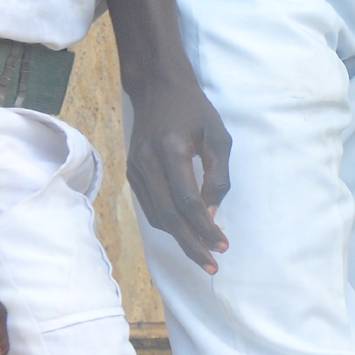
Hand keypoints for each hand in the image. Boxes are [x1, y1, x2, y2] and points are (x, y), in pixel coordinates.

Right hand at [127, 74, 230, 272]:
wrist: (157, 88)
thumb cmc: (195, 111)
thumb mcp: (219, 137)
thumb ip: (218, 177)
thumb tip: (212, 213)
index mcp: (169, 151)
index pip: (187, 202)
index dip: (205, 228)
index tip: (223, 246)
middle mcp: (145, 163)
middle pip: (168, 216)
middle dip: (191, 245)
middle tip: (212, 266)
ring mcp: (134, 168)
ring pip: (156, 215)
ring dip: (180, 239)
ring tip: (203, 255)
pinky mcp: (131, 171)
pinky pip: (150, 206)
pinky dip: (168, 224)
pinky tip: (186, 234)